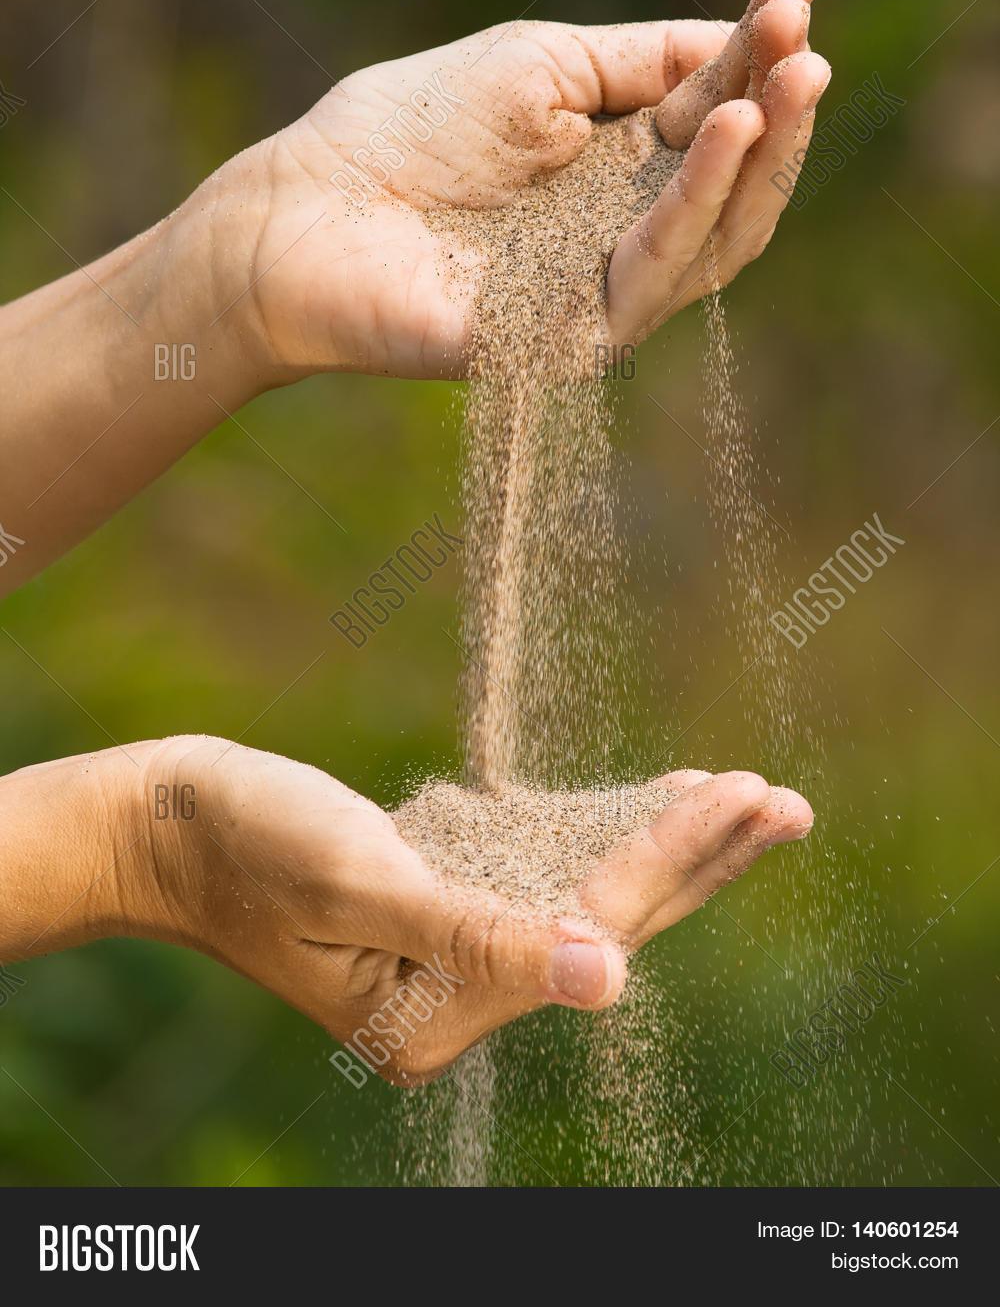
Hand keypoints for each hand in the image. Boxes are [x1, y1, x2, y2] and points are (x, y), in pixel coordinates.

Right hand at [134, 737, 812, 1085]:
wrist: (166, 819)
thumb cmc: (246, 844)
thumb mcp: (361, 881)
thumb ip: (479, 933)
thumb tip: (605, 977)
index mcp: (438, 1011)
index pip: (587, 927)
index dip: (670, 857)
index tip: (746, 794)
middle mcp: (458, 994)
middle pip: (609, 920)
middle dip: (698, 856)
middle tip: (786, 802)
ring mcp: (454, 949)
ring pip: (588, 893)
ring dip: (665, 842)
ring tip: (748, 796)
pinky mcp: (446, 901)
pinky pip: (545, 870)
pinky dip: (600, 830)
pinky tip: (654, 801)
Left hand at [227, 0, 829, 380]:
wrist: (298, 212)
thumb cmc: (405, 132)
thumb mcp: (539, 65)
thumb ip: (641, 60)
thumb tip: (746, 29)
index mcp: (617, 169)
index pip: (712, 113)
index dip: (761, 53)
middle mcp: (622, 237)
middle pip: (732, 186)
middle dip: (778, 113)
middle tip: (809, 48)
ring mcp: (598, 295)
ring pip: (709, 240)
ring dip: (754, 160)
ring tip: (782, 87)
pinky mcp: (566, 341)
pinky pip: (648, 279)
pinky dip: (692, 208)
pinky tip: (720, 136)